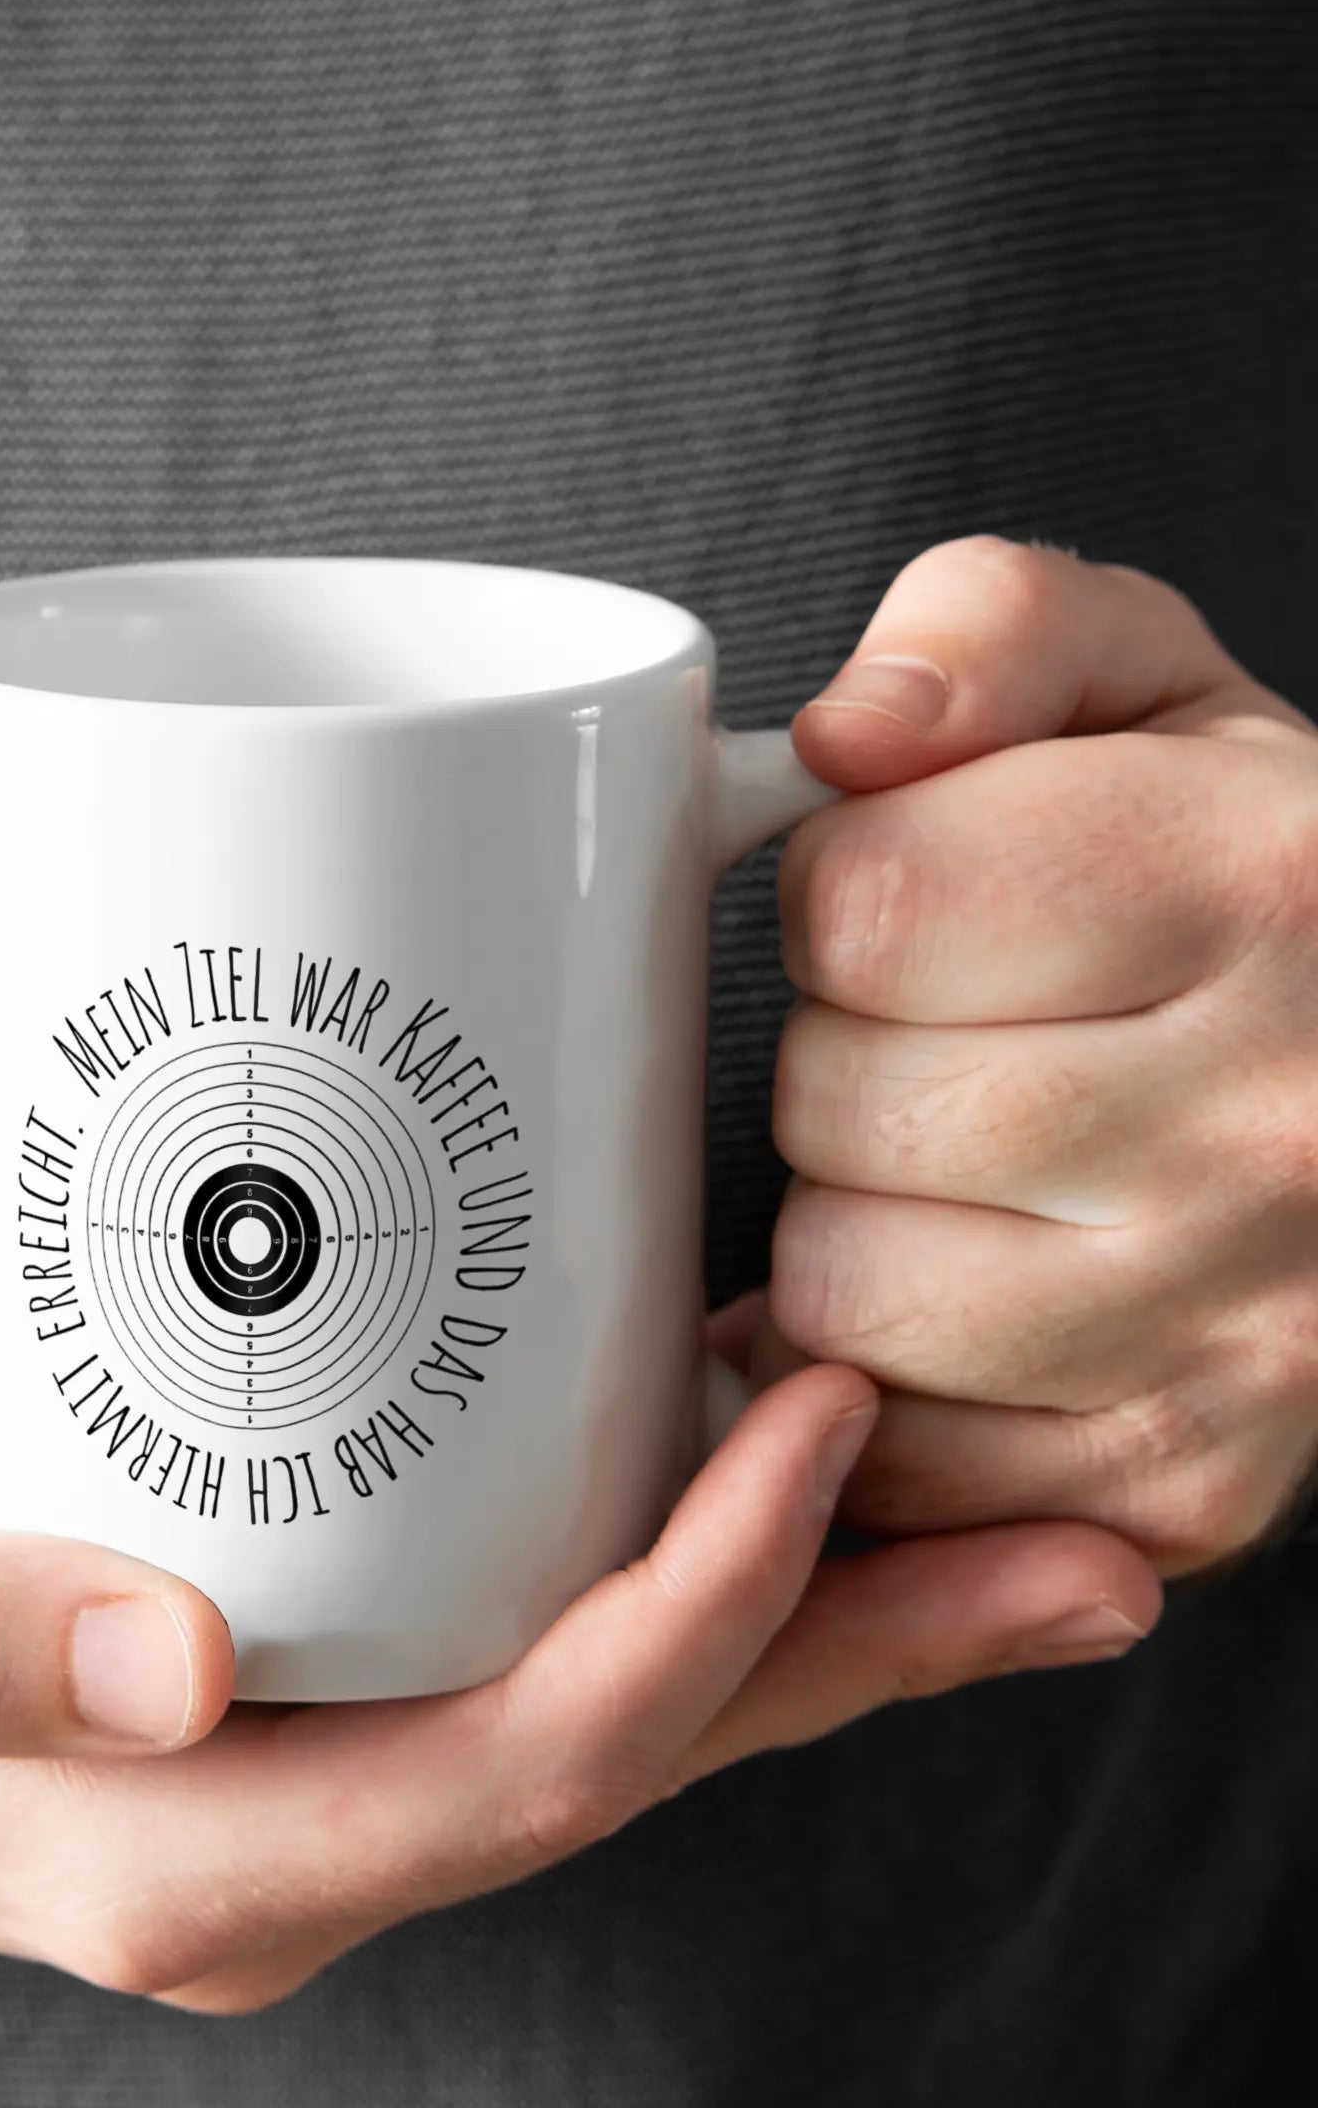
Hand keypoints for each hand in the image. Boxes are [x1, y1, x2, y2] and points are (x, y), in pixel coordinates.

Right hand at [0, 1345, 1155, 2012]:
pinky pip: (530, 1652)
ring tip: (1017, 1523)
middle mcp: (277, 1846)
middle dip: (854, 1652)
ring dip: (815, 1626)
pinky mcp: (293, 1689)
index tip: (818, 1421)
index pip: (518, 1763)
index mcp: (173, 1854)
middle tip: (1083, 1539)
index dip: (697, 1613)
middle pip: (628, 1759)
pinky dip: (678, 1578)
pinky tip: (773, 1471)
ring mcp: (296, 1777)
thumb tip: (164, 1663)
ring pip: (607, 1715)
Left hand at [762, 535, 1317, 1570]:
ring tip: (962, 1178)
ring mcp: (1243, 1326)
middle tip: (948, 1050)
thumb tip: (843, 734)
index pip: (862, 907)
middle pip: (834, 1109)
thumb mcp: (1151, 688)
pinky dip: (882, 1390)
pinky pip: (896, 1459)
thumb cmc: (1253, 884)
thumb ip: (987, 630)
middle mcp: (1274, 1120)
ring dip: (847, 1230)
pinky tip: (967, 1301)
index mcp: (1257, 882)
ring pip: (841, 1297)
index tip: (914, 910)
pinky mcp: (1193, 1476)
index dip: (840, 901)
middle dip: (837, 1069)